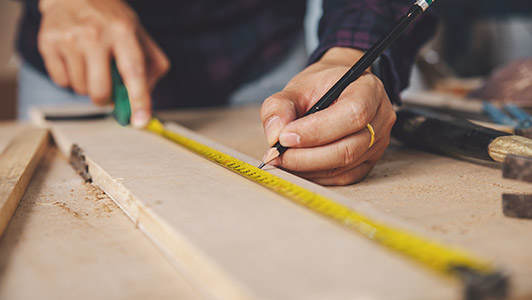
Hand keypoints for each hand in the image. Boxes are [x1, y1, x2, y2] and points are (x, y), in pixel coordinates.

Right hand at [38, 0, 169, 126]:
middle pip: (101, 90)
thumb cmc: (111, 20)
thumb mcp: (139, 35)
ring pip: (80, 89)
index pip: (134, 72)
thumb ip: (151, 67)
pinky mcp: (48, 42)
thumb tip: (148, 100)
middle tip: (108, 91)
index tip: (141, 121)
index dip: (139, 99)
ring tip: (91, 65)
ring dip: (88, 87)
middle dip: (106, 99)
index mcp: (123, 31)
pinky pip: (61, 82)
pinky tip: (75, 61)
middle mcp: (95, 34)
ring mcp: (69, 38)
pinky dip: (70, 79)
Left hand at [260, 48, 395, 184]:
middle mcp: (380, 118)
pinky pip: (343, 177)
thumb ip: (279, 106)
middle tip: (278, 155)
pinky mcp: (369, 162)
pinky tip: (297, 167)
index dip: (317, 130)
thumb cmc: (320, 87)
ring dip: (308, 168)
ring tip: (282, 160)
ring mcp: (378, 143)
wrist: (336, 90)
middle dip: (308, 156)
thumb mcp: (297, 87)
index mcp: (369, 90)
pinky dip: (317, 176)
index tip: (285, 136)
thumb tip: (274, 134)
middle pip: (349, 147)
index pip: (352, 114)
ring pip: (345, 166)